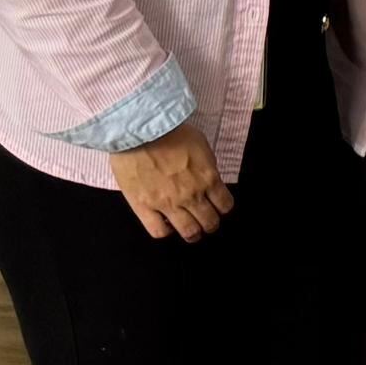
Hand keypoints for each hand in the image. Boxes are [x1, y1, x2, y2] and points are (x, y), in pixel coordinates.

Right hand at [106, 123, 230, 241]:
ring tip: (190, 230)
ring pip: (188, 231)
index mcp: (208, 179)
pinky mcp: (144, 206)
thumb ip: (206, 166)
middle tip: (206, 222)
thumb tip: (208, 178)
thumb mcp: (201, 145)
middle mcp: (191, 195)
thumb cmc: (169, 132)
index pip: (225, 205)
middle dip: (210, 224)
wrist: (140, 130)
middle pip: (209, 222)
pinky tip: (166, 225)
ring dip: (193, 233)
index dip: (223, 208)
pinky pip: (158, 231)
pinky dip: (166, 232)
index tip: (219, 208)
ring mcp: (167, 203)